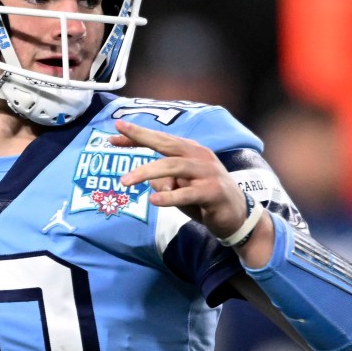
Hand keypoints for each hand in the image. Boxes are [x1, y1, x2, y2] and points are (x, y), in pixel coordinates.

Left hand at [111, 119, 249, 240]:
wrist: (237, 217)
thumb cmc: (204, 199)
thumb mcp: (179, 187)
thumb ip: (162, 180)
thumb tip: (147, 180)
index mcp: (190, 150)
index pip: (161, 139)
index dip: (137, 135)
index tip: (114, 133)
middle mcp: (199, 156)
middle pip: (166, 144)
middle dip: (140, 138)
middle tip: (115, 139)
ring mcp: (208, 172)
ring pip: (173, 167)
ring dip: (147, 172)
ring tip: (125, 181)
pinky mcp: (213, 192)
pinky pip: (187, 193)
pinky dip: (170, 196)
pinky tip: (154, 200)